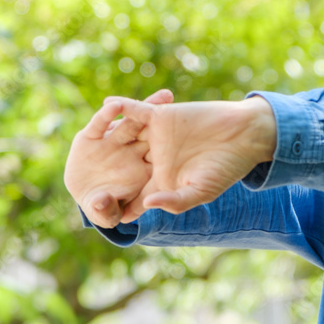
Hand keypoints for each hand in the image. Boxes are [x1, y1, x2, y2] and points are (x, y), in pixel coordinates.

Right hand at [63, 89, 172, 227]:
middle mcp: (130, 151)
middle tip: (172, 99)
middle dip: (161, 115)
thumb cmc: (103, 206)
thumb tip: (104, 202)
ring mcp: (110, 143)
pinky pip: (99, 124)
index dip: (175, 145)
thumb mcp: (106, 213)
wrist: (83, 195)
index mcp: (142, 168)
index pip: (162, 154)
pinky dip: (105, 115)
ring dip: (139, 107)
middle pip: (149, 131)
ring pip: (128, 122)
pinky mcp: (89, 138)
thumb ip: (108, 211)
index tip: (190, 132)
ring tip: (157, 96)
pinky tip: (112, 105)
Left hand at [95, 95, 276, 215]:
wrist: (243, 135)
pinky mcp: (162, 116)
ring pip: (125, 139)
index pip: (136, 197)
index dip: (120, 207)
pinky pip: (137, 111)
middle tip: (80, 185)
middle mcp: (156, 160)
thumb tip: (147, 205)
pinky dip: (122, 107)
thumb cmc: (226, 168)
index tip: (101, 217)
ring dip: (105, 138)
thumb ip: (174, 202)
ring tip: (81, 139)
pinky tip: (106, 106)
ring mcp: (157, 137)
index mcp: (164, 181)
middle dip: (105, 176)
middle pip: (124, 169)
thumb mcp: (200, 192)